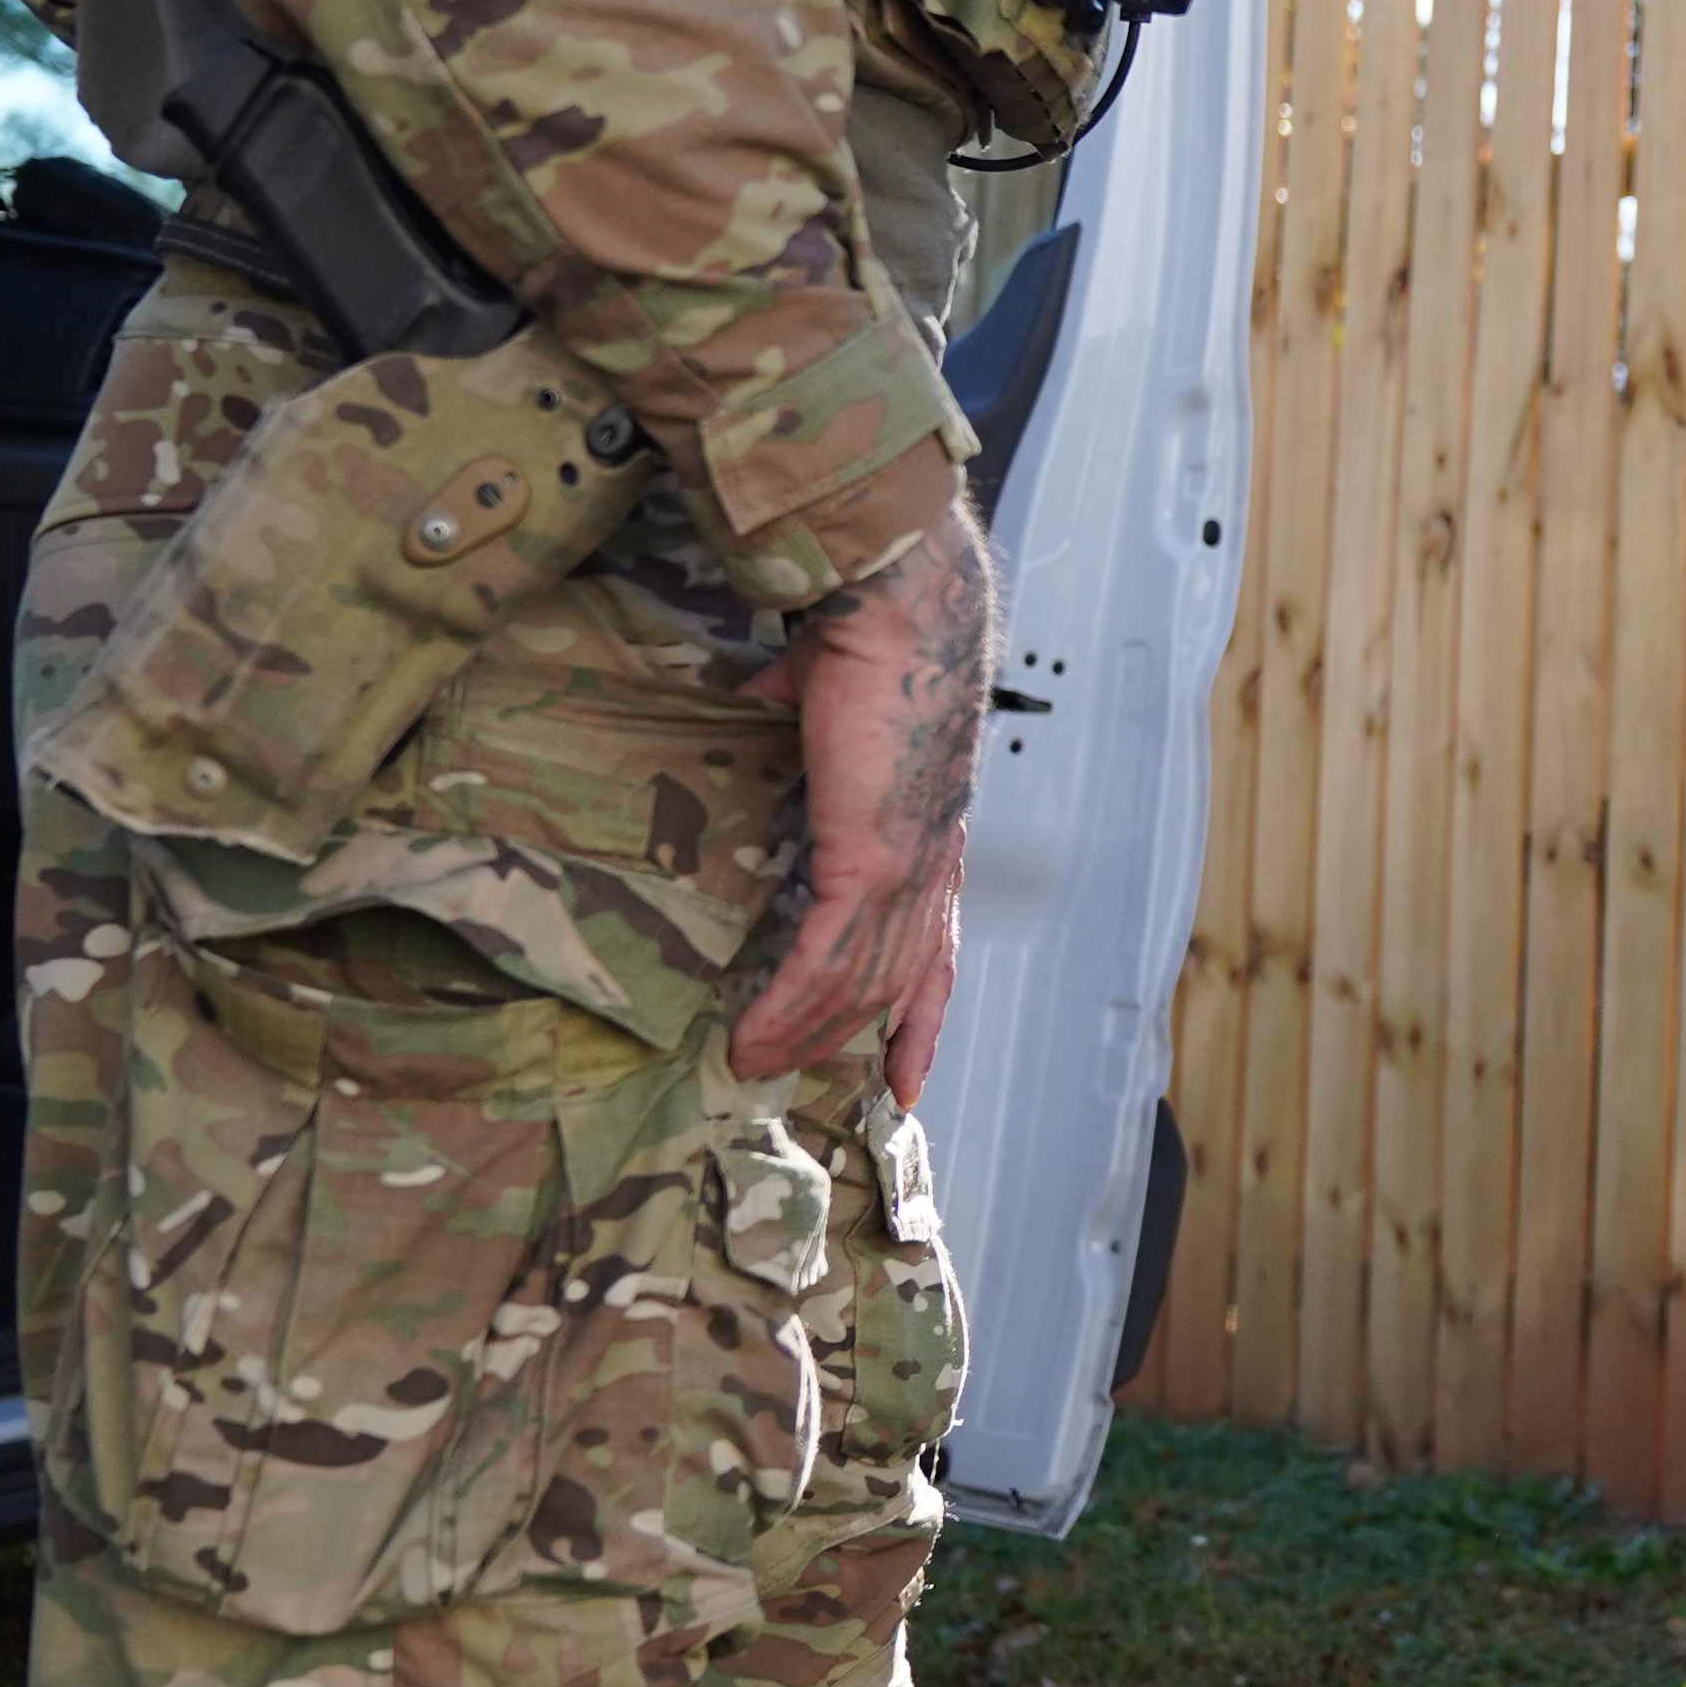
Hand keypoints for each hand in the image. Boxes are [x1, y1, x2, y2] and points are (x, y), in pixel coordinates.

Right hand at [734, 498, 995, 1101]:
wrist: (894, 603)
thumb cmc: (871, 630)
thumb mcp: (831, 687)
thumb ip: (802, 702)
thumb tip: (771, 684)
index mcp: (931, 825)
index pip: (936, 942)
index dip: (921, 1010)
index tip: (908, 1071)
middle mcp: (932, 858)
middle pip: (902, 980)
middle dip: (858, 1044)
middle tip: (801, 1083)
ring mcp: (908, 865)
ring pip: (861, 983)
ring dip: (803, 1032)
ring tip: (748, 1063)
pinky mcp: (872, 859)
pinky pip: (826, 958)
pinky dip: (787, 1005)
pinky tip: (750, 1037)